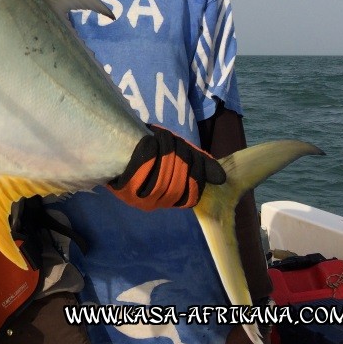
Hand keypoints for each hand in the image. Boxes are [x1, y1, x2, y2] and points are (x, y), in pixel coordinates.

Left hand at [107, 124, 225, 209]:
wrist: (120, 141)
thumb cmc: (153, 151)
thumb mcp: (181, 156)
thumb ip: (200, 165)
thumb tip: (222, 179)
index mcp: (169, 200)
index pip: (190, 197)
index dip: (195, 176)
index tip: (192, 157)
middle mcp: (153, 204)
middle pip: (176, 187)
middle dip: (180, 160)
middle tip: (176, 143)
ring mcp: (136, 199)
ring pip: (160, 181)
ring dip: (165, 155)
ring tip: (164, 139)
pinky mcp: (122, 187)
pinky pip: (140, 172)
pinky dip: (148, 154)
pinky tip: (150, 142)